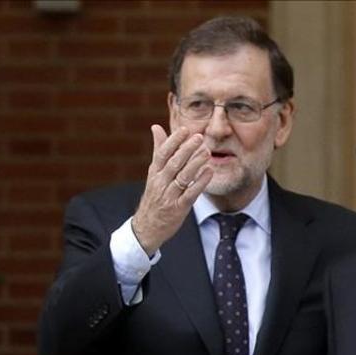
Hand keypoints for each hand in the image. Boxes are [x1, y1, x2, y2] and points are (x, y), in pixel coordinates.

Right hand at [132, 125, 213, 254]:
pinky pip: (190, 194)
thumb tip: (156, 127)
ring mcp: (169, 196)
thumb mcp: (153, 173)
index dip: (173, 140)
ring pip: (182, 177)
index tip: (185, 129)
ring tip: (207, 152)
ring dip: (195, 164)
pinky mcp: (178, 208)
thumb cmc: (154, 196)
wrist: (147, 227)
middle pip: (173, 163)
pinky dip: (200, 182)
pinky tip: (209, 172)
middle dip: (186, 149)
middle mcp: (160, 183)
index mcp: (154, 172)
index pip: (162, 153)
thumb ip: (158, 150)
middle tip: (199, 137)